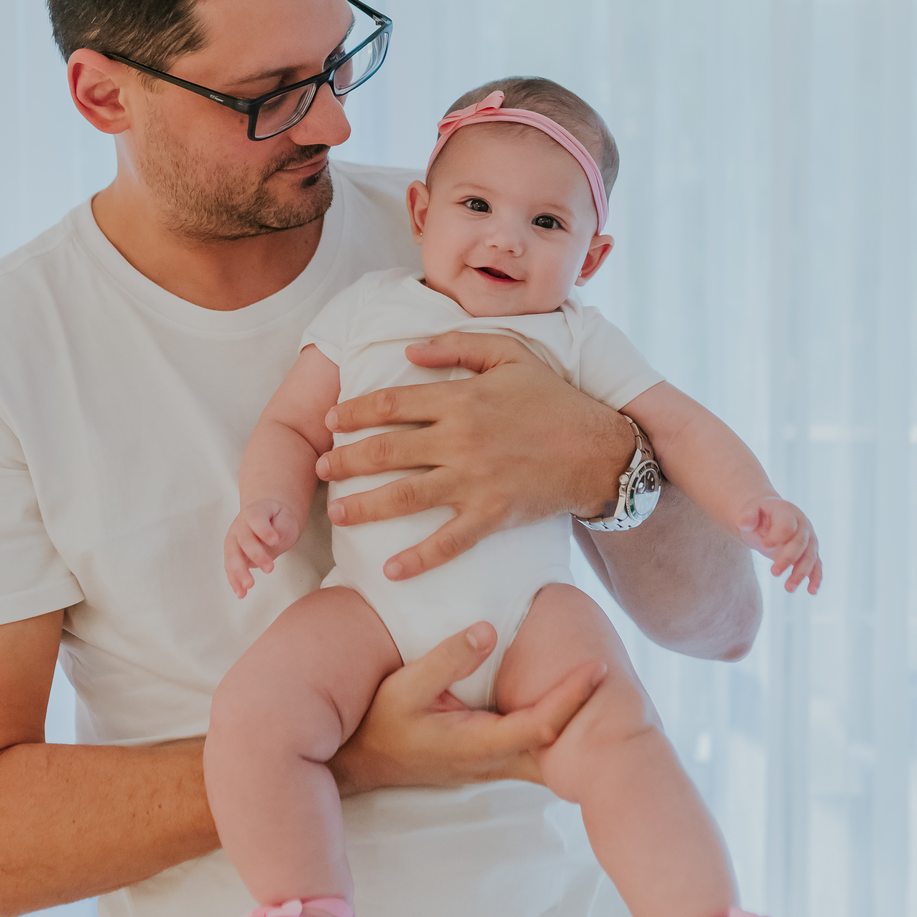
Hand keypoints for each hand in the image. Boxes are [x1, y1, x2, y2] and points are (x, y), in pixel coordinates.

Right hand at [223, 499, 301, 596]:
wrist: (266, 518)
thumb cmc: (277, 519)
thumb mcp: (285, 518)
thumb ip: (280, 527)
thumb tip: (273, 541)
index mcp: (254, 512)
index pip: (256, 519)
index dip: (264, 530)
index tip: (275, 540)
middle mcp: (239, 525)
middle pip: (243, 540)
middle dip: (255, 555)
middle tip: (269, 569)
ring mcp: (233, 540)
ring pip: (232, 556)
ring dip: (239, 572)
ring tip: (248, 587)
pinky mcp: (232, 555)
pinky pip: (230, 568)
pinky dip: (234, 581)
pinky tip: (241, 593)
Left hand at [314, 332, 630, 579]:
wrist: (597, 449)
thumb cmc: (552, 400)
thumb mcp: (509, 356)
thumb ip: (457, 347)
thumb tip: (408, 350)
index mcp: (461, 399)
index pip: (392, 404)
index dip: (354, 412)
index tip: (331, 421)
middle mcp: (460, 439)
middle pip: (387, 450)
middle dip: (345, 460)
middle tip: (320, 468)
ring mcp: (474, 480)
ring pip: (404, 496)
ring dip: (364, 507)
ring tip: (337, 513)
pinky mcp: (491, 515)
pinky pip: (447, 542)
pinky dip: (418, 559)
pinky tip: (390, 570)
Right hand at [330, 622, 606, 794]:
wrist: (362, 763)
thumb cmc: (380, 725)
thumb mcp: (404, 688)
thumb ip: (446, 659)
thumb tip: (488, 630)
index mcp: (477, 744)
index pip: (539, 725)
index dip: (571, 698)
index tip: (597, 668)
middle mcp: (494, 760)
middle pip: (558, 744)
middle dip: (591, 715)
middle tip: (624, 677)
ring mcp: (495, 763)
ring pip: (551, 748)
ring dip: (578, 718)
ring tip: (605, 681)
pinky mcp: (493, 756)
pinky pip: (537, 743)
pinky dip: (559, 720)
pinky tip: (571, 697)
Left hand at [737, 497, 821, 593]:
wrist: (769, 517)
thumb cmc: (759, 515)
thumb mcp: (750, 511)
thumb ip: (747, 516)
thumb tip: (742, 522)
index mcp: (788, 512)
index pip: (786, 526)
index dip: (777, 536)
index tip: (764, 546)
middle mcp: (803, 525)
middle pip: (799, 543)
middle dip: (787, 559)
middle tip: (773, 572)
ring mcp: (809, 539)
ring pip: (809, 557)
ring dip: (800, 573)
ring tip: (788, 588)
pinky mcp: (811, 553)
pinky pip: (816, 566)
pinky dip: (815, 578)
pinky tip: (811, 591)